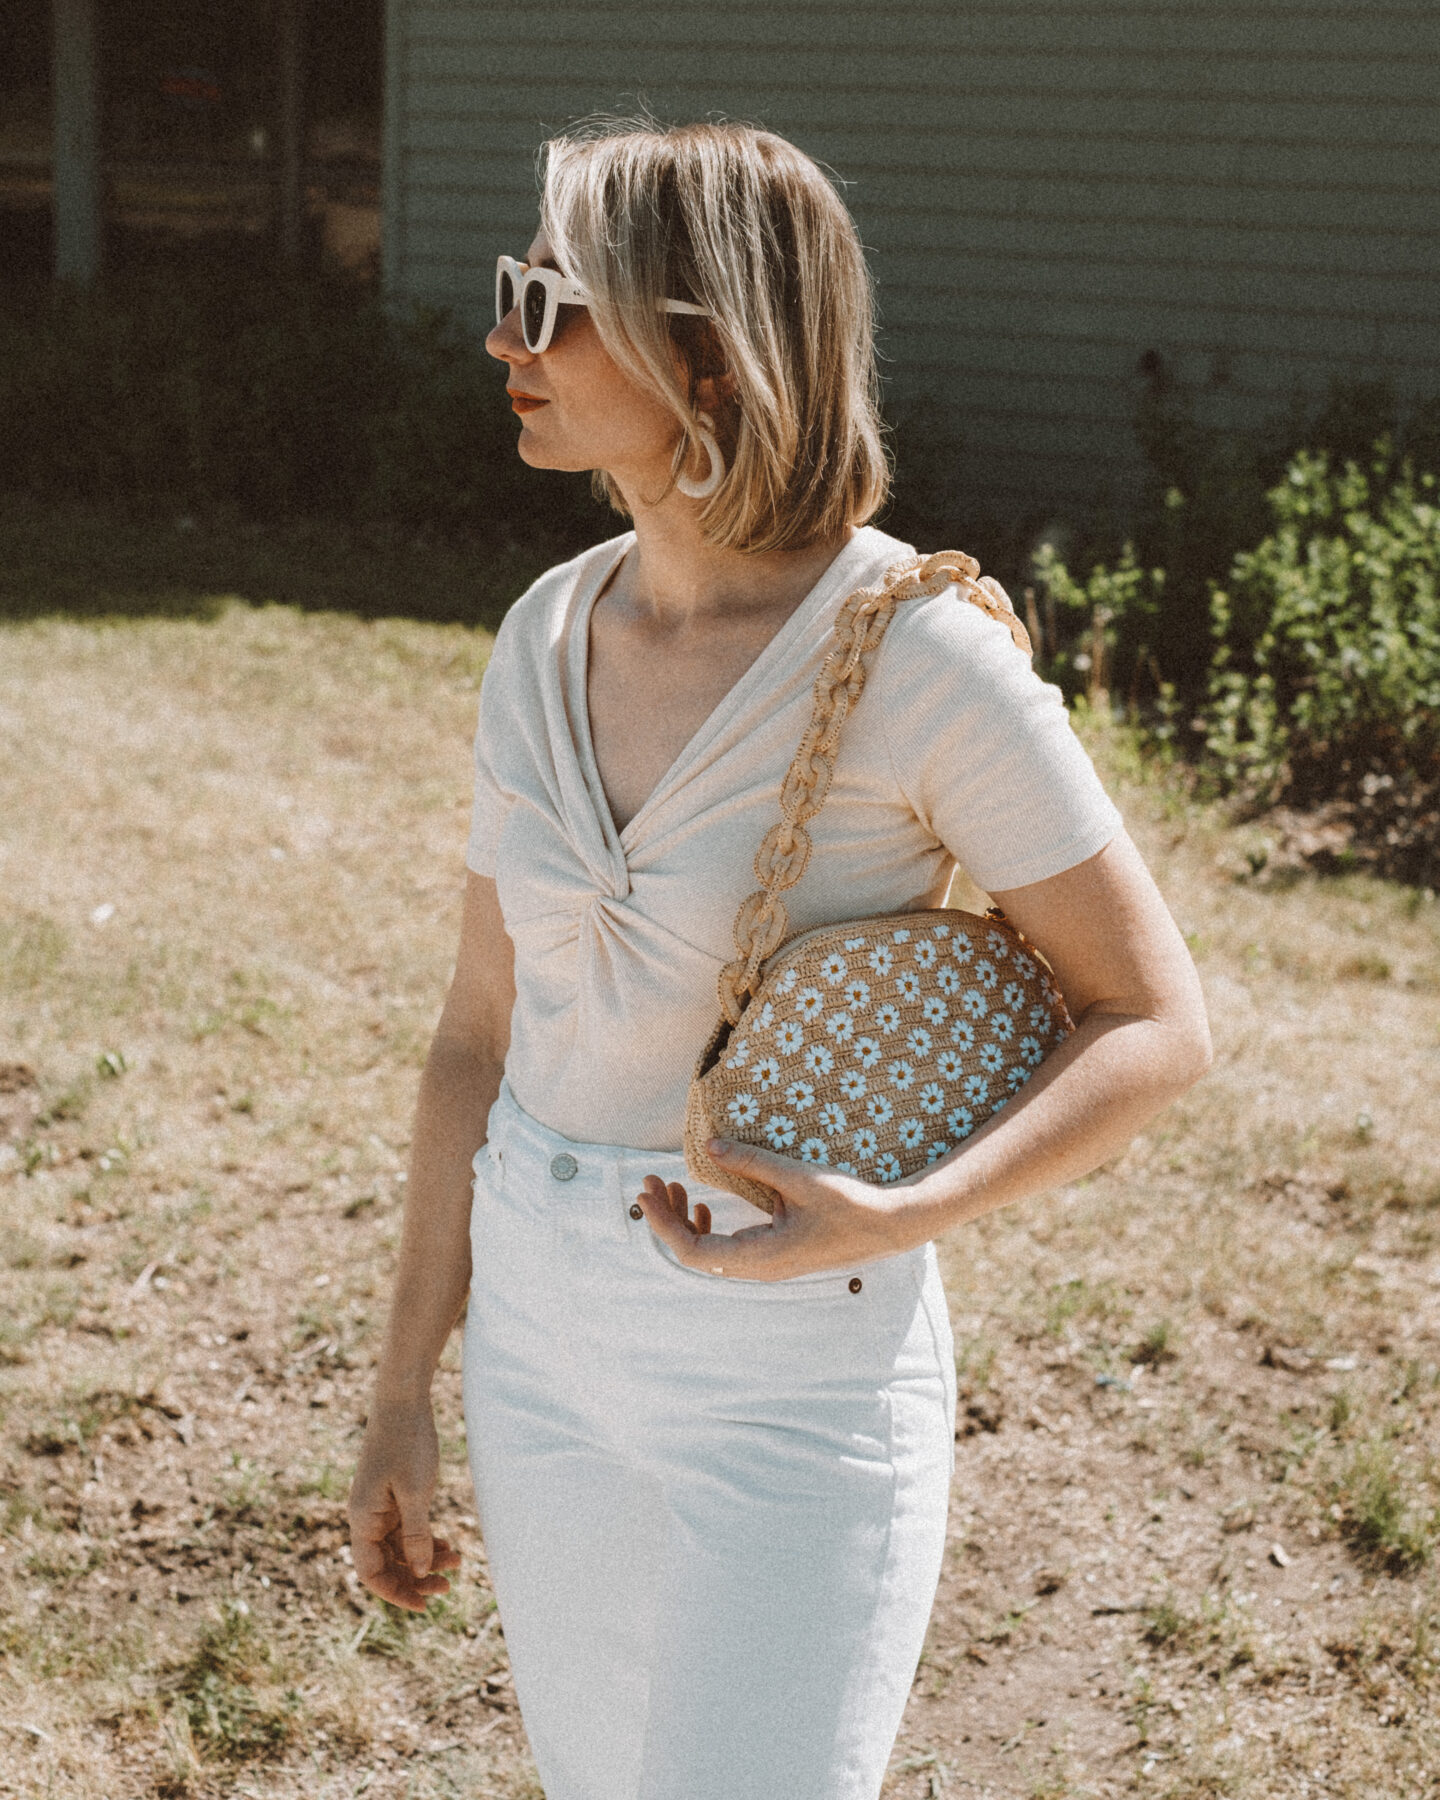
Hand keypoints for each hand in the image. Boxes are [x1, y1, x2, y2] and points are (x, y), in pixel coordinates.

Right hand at [347, 1400, 462, 1612]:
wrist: (404, 1401)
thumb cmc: (407, 1443)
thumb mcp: (416, 1492)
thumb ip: (417, 1534)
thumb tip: (420, 1572)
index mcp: (363, 1519)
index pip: (370, 1572)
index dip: (394, 1593)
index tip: (423, 1605)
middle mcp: (368, 1517)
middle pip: (386, 1564)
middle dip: (415, 1579)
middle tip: (447, 1587)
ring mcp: (382, 1507)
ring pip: (401, 1547)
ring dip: (425, 1559)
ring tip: (458, 1564)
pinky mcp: (396, 1495)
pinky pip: (408, 1529)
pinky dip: (427, 1540)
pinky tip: (450, 1546)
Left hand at [634, 1138, 935, 1280]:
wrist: (890, 1227)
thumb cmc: (850, 1204)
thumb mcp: (799, 1178)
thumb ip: (752, 1162)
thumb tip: (709, 1145)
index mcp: (760, 1257)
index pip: (692, 1251)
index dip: (664, 1222)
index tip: (648, 1190)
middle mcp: (758, 1268)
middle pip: (693, 1253)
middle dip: (668, 1217)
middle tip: (651, 1181)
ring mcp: (765, 1264)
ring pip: (708, 1252)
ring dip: (685, 1221)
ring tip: (673, 1187)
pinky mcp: (773, 1255)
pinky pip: (726, 1249)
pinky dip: (707, 1228)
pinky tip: (707, 1206)